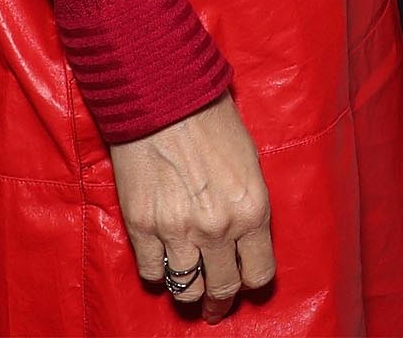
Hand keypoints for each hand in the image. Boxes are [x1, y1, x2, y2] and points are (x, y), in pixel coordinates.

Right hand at [108, 95, 273, 319]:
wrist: (163, 97)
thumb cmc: (211, 119)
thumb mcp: (248, 162)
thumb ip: (246, 204)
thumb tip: (243, 235)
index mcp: (252, 210)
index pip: (259, 273)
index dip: (252, 282)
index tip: (245, 282)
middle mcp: (218, 228)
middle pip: (223, 288)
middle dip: (220, 301)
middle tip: (215, 305)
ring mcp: (178, 231)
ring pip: (186, 289)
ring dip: (188, 291)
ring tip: (188, 286)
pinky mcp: (142, 227)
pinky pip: (151, 273)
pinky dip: (157, 272)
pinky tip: (161, 262)